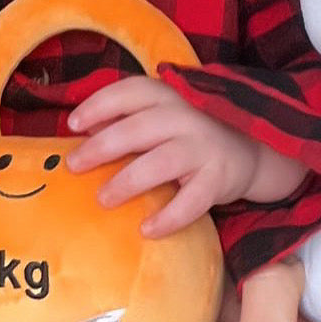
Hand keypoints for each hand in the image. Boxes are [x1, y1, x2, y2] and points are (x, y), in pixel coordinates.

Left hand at [65, 78, 266, 234]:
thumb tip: (83, 135)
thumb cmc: (187, 136)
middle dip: (102, 147)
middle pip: (139, 128)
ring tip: (103, 200)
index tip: (72, 125)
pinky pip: (192, 200)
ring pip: (162, 162)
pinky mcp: (219, 178)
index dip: (99, 105)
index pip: (131, 92)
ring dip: (128, 181)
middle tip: (74, 166)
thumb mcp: (158, 119)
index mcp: (167, 97)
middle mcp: (186, 117)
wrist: (247, 152)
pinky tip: (147, 229)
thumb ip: (124, 122)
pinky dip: (169, 216)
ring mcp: (204, 147)